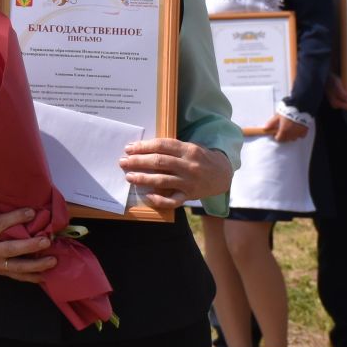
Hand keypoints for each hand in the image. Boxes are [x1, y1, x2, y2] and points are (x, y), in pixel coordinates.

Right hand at [0, 207, 57, 283]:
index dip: (16, 217)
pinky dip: (31, 277)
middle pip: (11, 249)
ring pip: (17, 266)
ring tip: (53, 261)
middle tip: (46, 241)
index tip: (32, 212)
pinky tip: (44, 276)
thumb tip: (21, 214)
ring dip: (37, 265)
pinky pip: (16, 276)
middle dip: (31, 246)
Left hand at [119, 137, 233, 208]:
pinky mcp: (190, 196)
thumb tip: (142, 148)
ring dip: (143, 178)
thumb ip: (171, 148)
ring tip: (129, 177)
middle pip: (159, 162)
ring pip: (163, 180)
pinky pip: (173, 201)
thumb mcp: (189, 147)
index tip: (129, 148)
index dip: (143, 146)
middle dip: (138, 161)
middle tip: (123, 162)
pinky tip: (148, 196)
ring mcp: (189, 182)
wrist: (223, 174)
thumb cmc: (200, 158)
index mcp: (188, 150)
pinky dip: (160, 200)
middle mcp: (189, 165)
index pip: (161, 146)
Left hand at [264, 114, 308, 143]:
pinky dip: (298, 134)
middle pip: (286, 139)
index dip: (276, 136)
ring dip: (290, 136)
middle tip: (282, 130)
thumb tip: (265, 128)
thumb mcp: (277, 116)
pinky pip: (301, 136)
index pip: (279, 139)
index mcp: (284, 131)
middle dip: (283, 136)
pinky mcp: (305, 131)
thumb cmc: (288, 112)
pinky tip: (296, 129)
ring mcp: (299, 133)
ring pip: (293, 138)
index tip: (276, 133)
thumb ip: (271, 123)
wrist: (300, 108)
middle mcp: (291, 134)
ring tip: (289, 129)